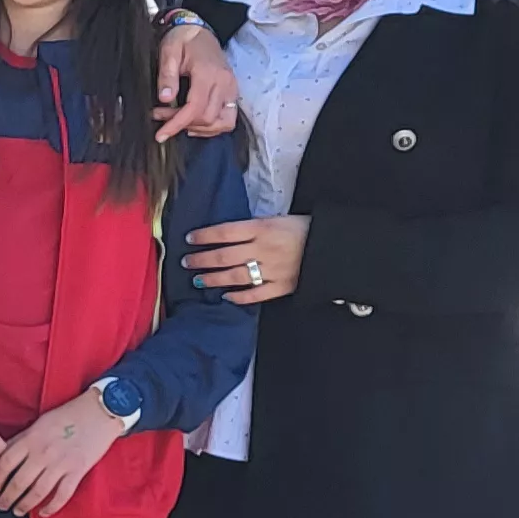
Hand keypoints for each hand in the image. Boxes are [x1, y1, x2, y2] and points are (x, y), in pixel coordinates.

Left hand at [0, 391, 122, 515]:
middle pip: (19, 482)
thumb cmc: (67, 416)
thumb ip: (21, 440)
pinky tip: (43, 513)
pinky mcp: (78, 470)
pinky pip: (62, 495)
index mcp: (31, 439)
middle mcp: (43, 452)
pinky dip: (52, 507)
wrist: (99, 412)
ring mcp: (61, 463)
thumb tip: (1, 456)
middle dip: (6, 497)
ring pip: (37, 492)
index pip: (5, 463)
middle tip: (1, 505)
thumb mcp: (38, 423)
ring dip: (24, 505)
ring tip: (17, 511)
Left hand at [154, 22, 242, 137]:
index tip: (160, 134)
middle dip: (182, 124)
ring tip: (178, 122)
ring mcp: (232, 88)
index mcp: (209, 73)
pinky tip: (194, 123)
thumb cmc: (183, 39)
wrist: (199, 30)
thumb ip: (167, 75)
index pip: (195, 108)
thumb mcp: (169, 52)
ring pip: (221, 123)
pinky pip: (228, 119)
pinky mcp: (233, 92)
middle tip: (161, 117)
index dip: (176, 124)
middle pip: (207, 118)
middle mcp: (225, 83)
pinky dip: (212, 126)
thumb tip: (165, 99)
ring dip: (198, 128)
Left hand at [183, 215, 309, 306]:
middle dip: (202, 260)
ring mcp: (272, 270)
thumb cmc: (302, 228)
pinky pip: (256, 294)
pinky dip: (239, 297)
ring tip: (198, 280)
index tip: (189, 239)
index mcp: (262, 228)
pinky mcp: (282, 286)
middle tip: (187, 262)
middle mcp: (264, 249)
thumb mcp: (276, 219)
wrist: (331, 245)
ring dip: (214, 279)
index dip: (204, 236)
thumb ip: (252, 228)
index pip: (225, 232)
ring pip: (236, 276)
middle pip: (225, 256)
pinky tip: (226, 297)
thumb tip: (225, 235)